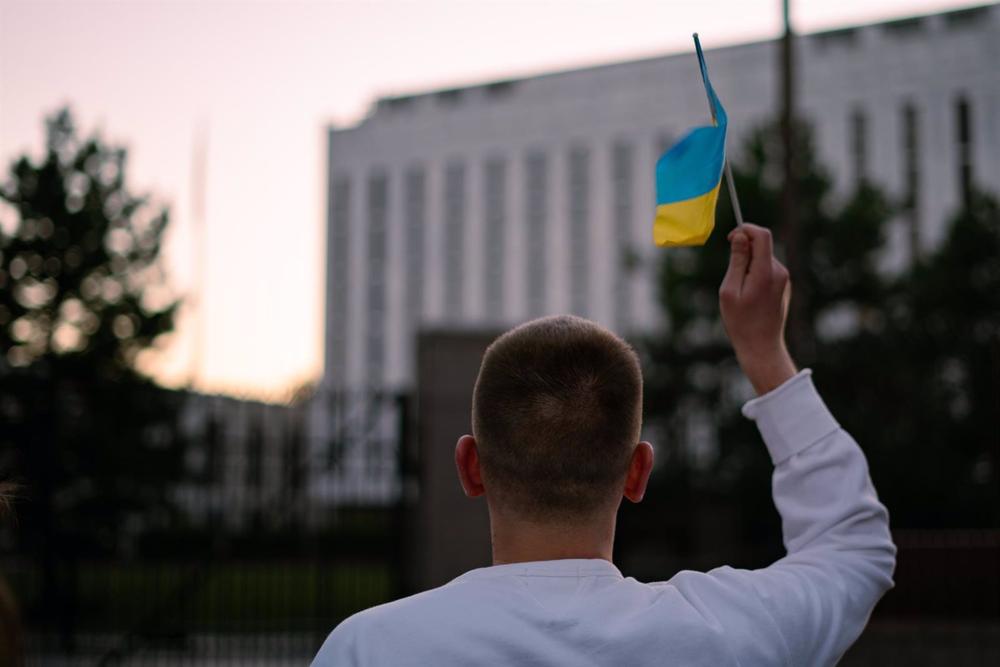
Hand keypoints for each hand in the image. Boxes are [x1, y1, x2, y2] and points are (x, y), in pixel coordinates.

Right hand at [719, 223, 796, 394]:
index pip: (762, 235)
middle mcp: (779, 272)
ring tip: (739, 291)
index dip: (746, 229)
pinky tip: (749, 297)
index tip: (731, 238)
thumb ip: (736, 261)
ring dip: (748, 265)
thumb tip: (740, 236)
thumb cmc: (741, 322)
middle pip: (762, 246)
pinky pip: (767, 270)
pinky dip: (755, 274)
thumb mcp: (730, 290)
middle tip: (730, 274)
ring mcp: (784, 280)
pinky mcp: (784, 286)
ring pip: (763, 258)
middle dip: (744, 250)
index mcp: (765, 272)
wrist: (762, 347)